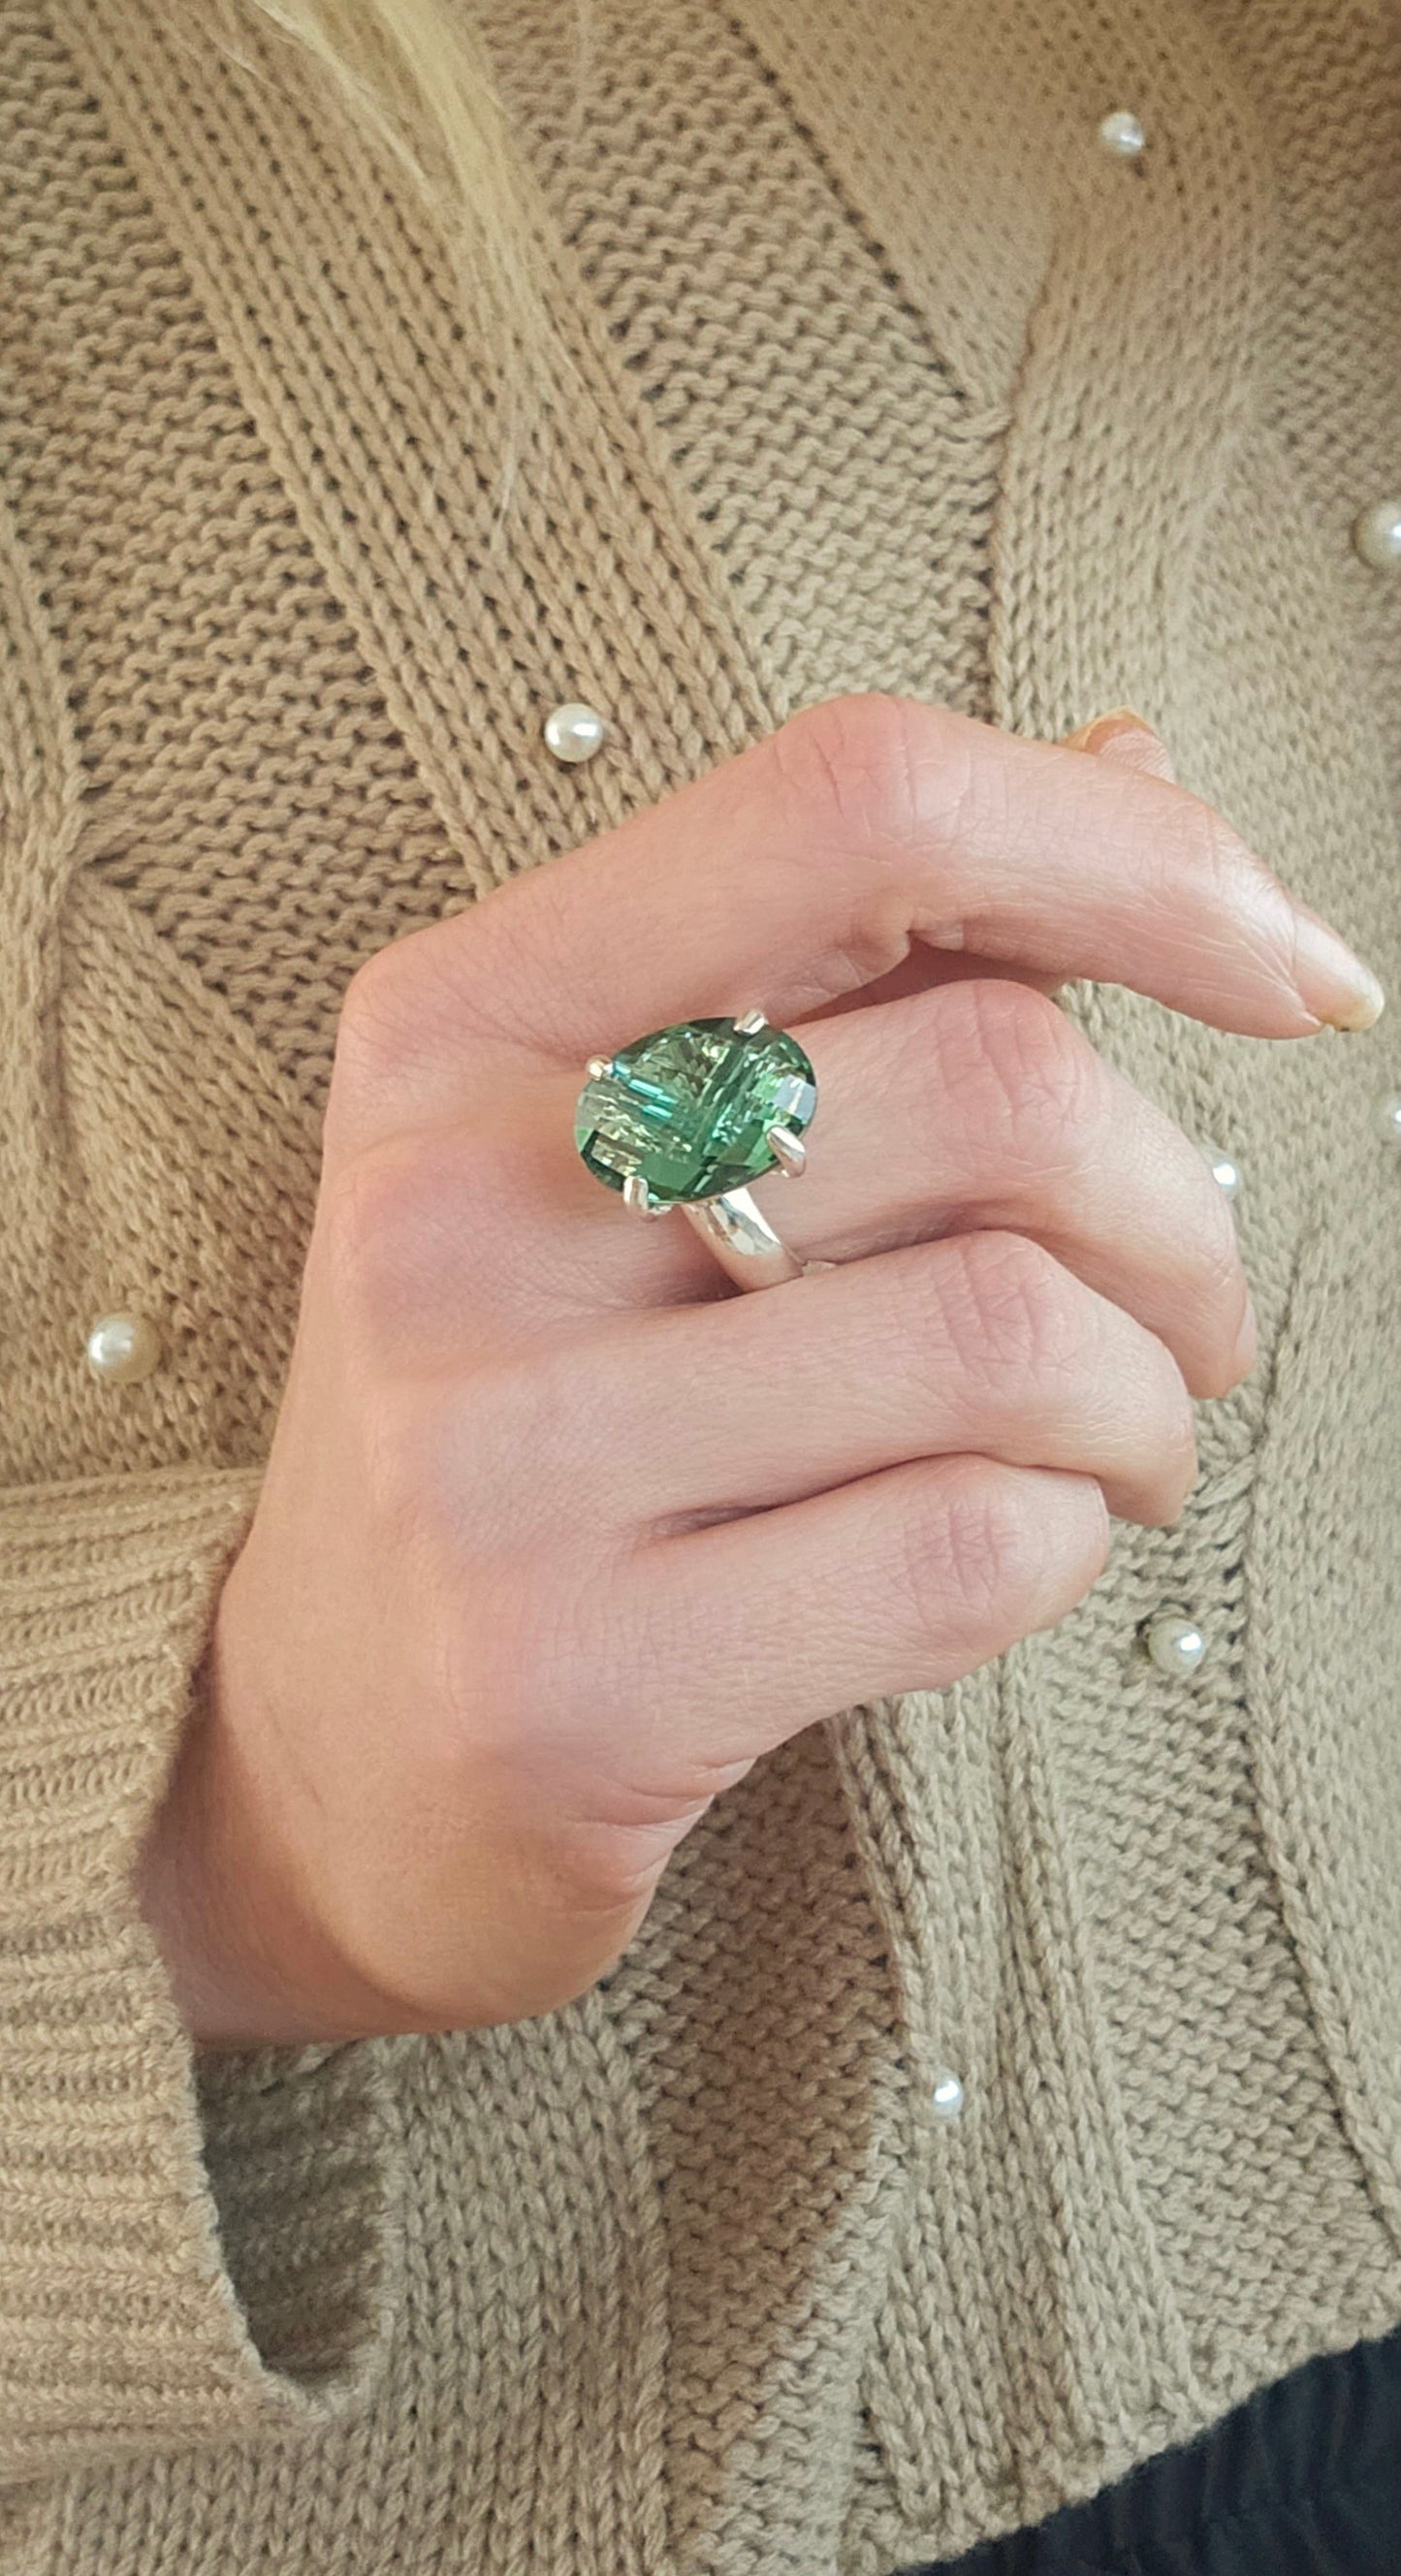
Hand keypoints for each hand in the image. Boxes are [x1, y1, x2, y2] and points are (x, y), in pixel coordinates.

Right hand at [134, 695, 1382, 2044]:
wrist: (330, 1748)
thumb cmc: (531, 1407)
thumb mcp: (617, 1143)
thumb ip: (867, 956)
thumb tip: (1135, 764)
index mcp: (465, 1017)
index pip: (857, 804)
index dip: (1136, 858)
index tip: (1293, 977)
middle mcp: (453, 1206)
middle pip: (996, 1085)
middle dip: (1186, 1212)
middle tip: (1195, 1314)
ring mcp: (496, 1451)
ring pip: (1013, 1334)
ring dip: (1149, 1403)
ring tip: (1122, 1445)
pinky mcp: (574, 1675)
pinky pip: (969, 1550)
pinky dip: (1071, 1543)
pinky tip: (1028, 1546)